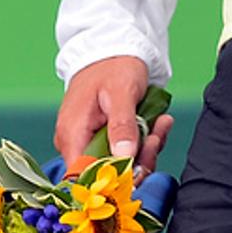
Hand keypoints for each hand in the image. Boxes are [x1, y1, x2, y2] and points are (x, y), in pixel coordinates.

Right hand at [55, 55, 170, 172]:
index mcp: (72, 133)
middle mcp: (76, 143)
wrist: (113, 51)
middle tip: (154, 136)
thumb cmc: (112, 67)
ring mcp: (90, 143)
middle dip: (138, 160)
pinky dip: (145, 143)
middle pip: (106, 175)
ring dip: (146, 150)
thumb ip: (122, 125)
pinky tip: (155, 124)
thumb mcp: (121, 92)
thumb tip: (124, 157)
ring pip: (120, 166)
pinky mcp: (104, 141)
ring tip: (159, 125)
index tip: (137, 170)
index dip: (110, 181)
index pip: (83, 176)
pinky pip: (126, 154)